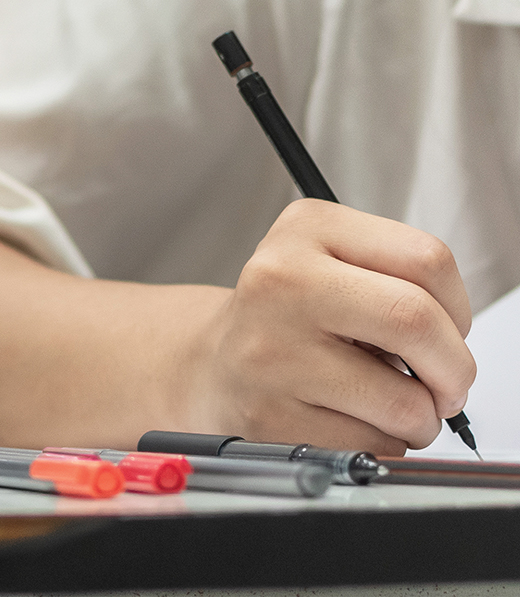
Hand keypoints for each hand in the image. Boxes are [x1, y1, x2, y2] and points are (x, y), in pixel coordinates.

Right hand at [189, 199, 475, 455]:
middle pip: (415, 320)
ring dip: (421, 418)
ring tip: (396, 409)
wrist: (212, 365)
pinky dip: (381, 443)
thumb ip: (396, 280)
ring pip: (400, 399)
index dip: (460, 307)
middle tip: (450, 386)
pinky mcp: (268, 415)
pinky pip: (367, 443)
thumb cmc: (288, 317)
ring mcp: (269, 351)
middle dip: (455, 368)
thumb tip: (458, 343)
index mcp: (305, 230)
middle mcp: (279, 282)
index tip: (451, 331)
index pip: (426, 259)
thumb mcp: (331, 262)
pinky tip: (353, 422)